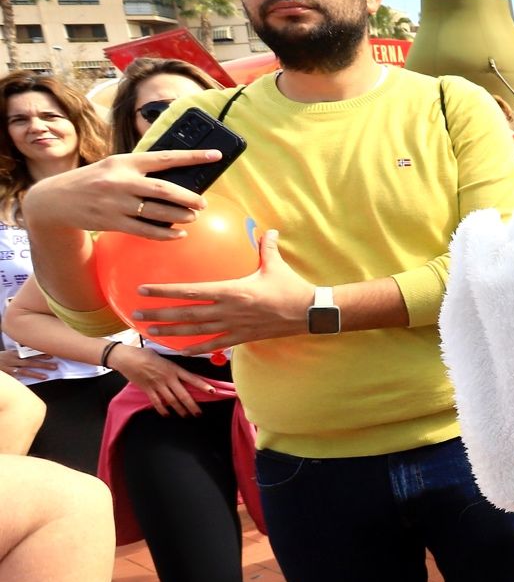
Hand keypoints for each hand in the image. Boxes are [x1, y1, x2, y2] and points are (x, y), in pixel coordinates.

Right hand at [0, 349, 57, 380]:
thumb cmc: (2, 358)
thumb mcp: (10, 353)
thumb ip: (21, 353)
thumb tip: (37, 353)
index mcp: (15, 353)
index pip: (30, 353)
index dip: (41, 355)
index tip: (51, 356)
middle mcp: (12, 360)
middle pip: (29, 362)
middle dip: (42, 364)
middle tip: (55, 366)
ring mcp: (9, 368)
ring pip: (23, 371)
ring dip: (35, 374)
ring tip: (46, 376)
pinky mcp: (7, 376)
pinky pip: (16, 379)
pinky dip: (23, 381)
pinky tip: (31, 384)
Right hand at [21, 150, 219, 239]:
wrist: (55, 199)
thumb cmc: (93, 181)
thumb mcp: (114, 167)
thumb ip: (141, 170)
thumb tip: (178, 177)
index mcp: (125, 162)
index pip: (165, 157)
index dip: (193, 157)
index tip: (216, 156)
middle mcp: (121, 181)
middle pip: (165, 189)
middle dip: (189, 197)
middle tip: (203, 203)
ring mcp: (117, 203)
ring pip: (158, 212)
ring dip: (181, 217)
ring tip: (192, 217)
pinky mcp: (113, 222)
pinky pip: (146, 231)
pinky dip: (165, 234)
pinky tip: (178, 235)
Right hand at [106, 344, 217, 416]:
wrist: (126, 358)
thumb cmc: (145, 354)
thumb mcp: (163, 357)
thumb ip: (174, 366)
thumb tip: (183, 373)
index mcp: (174, 368)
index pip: (192, 378)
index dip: (203, 385)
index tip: (213, 391)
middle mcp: (167, 378)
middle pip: (183, 394)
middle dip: (192, 406)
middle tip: (199, 413)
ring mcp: (157, 385)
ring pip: (172, 401)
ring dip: (180, 410)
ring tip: (186, 416)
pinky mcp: (147, 390)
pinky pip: (157, 403)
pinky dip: (162, 410)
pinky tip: (167, 414)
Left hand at [129, 229, 309, 354]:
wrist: (308, 312)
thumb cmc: (291, 287)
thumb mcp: (276, 265)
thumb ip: (267, 247)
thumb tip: (267, 230)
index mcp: (231, 290)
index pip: (190, 290)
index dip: (165, 291)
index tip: (144, 289)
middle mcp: (227, 310)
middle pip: (186, 314)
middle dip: (159, 314)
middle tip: (136, 314)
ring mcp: (233, 326)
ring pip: (195, 331)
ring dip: (171, 333)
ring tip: (151, 333)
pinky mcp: (242, 337)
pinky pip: (215, 345)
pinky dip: (197, 349)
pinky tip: (182, 352)